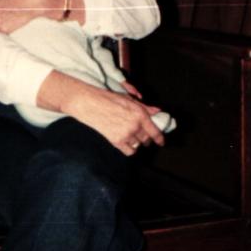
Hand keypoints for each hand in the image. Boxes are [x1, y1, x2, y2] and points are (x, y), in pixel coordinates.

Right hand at [38, 71, 163, 155]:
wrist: (90, 104)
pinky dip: (130, 149)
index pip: (155, 131)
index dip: (159, 138)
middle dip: (147, 139)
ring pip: (138, 145)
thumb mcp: (129, 100)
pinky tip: (126, 143)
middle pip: (147, 139)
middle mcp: (135, 126)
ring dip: (137, 142)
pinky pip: (129, 151)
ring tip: (132, 137)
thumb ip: (145, 108)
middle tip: (143, 136)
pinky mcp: (116, 141)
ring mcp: (126, 134)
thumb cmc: (108, 99)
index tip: (161, 142)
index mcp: (140, 114)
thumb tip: (157, 111)